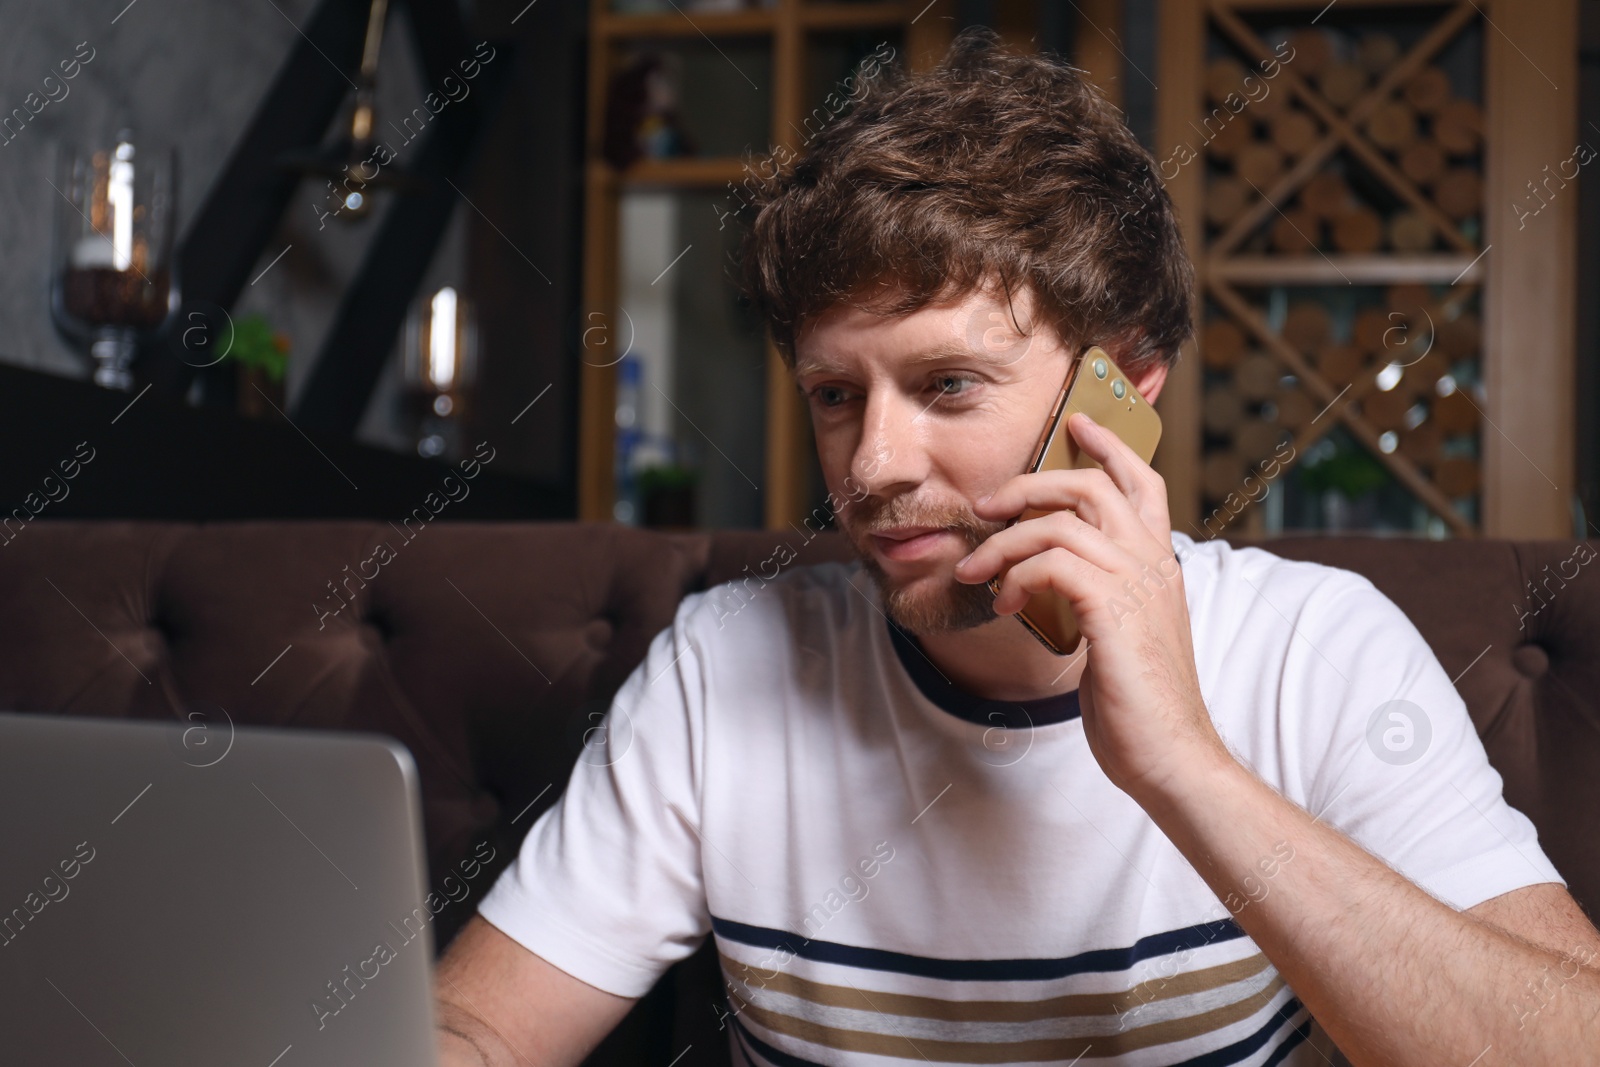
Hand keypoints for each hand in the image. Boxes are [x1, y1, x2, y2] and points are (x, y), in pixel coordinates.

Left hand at [953, 412, 1230, 799]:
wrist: (1169, 756)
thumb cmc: (1140, 705)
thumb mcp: (1118, 636)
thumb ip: (1097, 598)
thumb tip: (1049, 580)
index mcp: (1159, 565)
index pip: (1143, 484)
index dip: (1110, 446)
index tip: (1077, 422)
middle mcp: (1153, 564)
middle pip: (1093, 485)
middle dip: (1032, 484)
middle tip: (988, 504)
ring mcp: (1137, 585)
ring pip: (1061, 523)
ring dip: (1005, 543)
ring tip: (975, 571)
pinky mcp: (1113, 611)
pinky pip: (1053, 564)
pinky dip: (1017, 576)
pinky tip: (1004, 604)